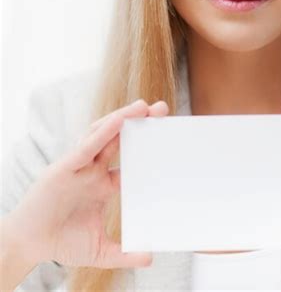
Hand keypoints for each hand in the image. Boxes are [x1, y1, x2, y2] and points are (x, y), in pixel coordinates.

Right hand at [5, 98, 170, 269]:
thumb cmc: (62, 243)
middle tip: (162, 109)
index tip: (169, 137)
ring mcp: (80, 167)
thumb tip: (151, 257)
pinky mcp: (64, 168)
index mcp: (104, 184)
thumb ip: (124, 253)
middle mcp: (93, 171)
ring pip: (103, 135)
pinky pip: (86, 146)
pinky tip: (119, 120)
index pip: (131, 161)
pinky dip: (103, 132)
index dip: (148, 148)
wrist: (28, 246)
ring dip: (123, 118)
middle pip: (121, 139)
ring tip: (143, 106)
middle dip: (140, 123)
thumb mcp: (100, 250)